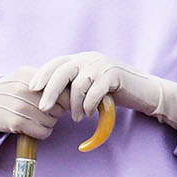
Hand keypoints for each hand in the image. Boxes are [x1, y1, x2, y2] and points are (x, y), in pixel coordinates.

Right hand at [0, 67, 67, 139]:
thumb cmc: (7, 93)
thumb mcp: (22, 79)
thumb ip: (44, 82)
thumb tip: (72, 93)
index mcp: (29, 74)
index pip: (61, 89)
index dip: (65, 100)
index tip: (61, 105)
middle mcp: (25, 89)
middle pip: (59, 107)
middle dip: (55, 113)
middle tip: (43, 113)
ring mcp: (20, 105)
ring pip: (52, 121)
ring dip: (47, 124)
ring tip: (35, 120)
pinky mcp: (17, 122)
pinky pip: (43, 132)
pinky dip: (41, 133)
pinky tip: (32, 128)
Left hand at [29, 52, 176, 132]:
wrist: (144, 92)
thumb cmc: (115, 92)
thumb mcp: (91, 86)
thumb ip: (74, 85)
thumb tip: (49, 96)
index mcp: (82, 59)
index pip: (56, 64)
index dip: (42, 75)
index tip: (32, 89)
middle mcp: (90, 58)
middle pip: (62, 72)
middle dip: (50, 91)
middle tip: (44, 108)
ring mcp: (102, 64)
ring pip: (78, 85)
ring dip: (74, 106)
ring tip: (76, 118)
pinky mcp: (114, 74)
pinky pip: (94, 91)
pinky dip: (88, 105)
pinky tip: (88, 113)